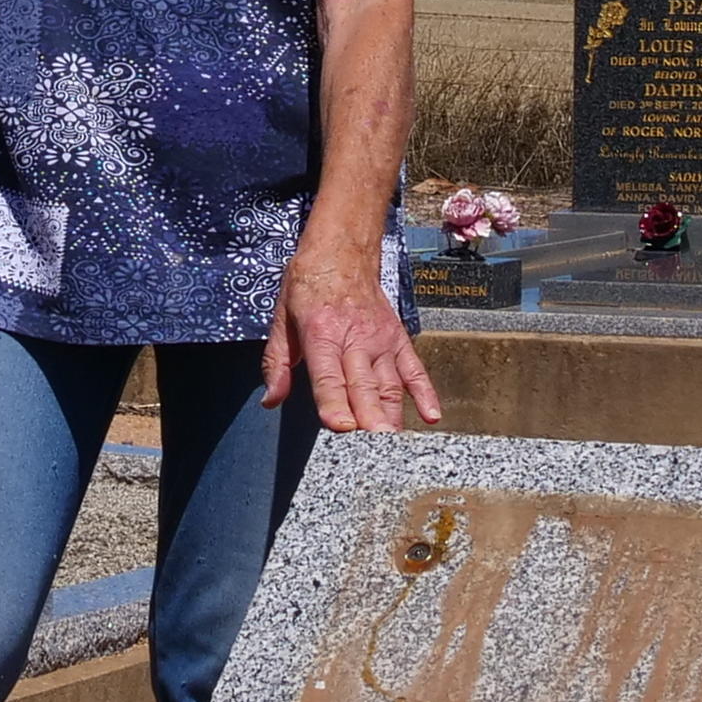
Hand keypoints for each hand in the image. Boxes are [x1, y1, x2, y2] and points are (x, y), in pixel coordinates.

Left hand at [265, 245, 441, 433]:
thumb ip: (277, 362)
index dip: (334, 402)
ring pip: (389, 384)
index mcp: (322, 333)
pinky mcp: (398, 339)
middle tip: (373, 450)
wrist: (342, 251)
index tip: (340, 427)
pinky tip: (431, 416)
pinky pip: (414, 369)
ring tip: (395, 445)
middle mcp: (355, 339)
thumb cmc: (308, 286)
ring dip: (392, 415)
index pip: (328, 376)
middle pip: (363, 386)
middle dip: (368, 419)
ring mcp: (381, 340)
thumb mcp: (281, 319)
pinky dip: (425, 392)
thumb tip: (271, 400)